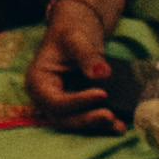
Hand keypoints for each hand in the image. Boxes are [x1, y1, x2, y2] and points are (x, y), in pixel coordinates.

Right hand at [26, 0, 123, 128]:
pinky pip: (86, 118)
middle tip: (110, 116)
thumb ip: (87, 56)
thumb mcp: (77, 39)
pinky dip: (102, 124)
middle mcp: (45, 97)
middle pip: (62, 118)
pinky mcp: (75, 107)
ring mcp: (60, 104)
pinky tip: (120, 125)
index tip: (102, 94)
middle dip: (86, 119)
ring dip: (96, 126)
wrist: (77, 32)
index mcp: (38, 80)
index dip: (77, 102)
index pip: (54, 101)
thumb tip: (102, 74)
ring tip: (119, 125)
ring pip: (75, 122)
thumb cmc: (71, 32)